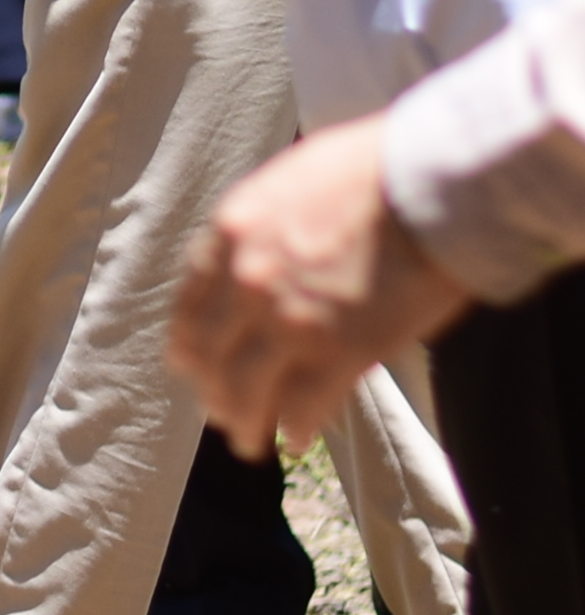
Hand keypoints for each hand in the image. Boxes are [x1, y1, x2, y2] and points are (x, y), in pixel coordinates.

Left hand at [172, 118, 470, 458]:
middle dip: (211, 388)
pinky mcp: (340, 352)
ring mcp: (290, 321)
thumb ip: (259, 233)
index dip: (188, 343)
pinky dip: (296, 427)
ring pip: (246, 388)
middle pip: (210, 353)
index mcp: (228, 235)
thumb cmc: (368, 172)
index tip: (188, 365)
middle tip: (218, 411)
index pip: (189, 305)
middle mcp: (246, 283)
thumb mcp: (285, 187)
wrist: (425, 183)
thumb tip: (252, 265)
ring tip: (248, 442)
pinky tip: (296, 439)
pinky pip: (303, 404)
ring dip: (243, 422)